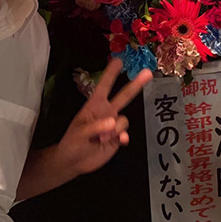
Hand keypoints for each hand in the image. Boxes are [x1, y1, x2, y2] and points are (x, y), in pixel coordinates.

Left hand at [54, 58, 152, 177]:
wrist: (74, 162)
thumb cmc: (72, 142)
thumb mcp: (80, 132)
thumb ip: (96, 126)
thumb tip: (113, 121)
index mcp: (94, 105)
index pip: (104, 86)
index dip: (111, 73)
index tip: (119, 60)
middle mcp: (107, 112)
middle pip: (124, 96)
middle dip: (136, 84)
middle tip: (148, 73)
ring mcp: (113, 125)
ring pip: (124, 120)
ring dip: (116, 129)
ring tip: (102, 139)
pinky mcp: (117, 138)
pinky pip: (125, 134)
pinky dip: (123, 137)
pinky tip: (120, 141)